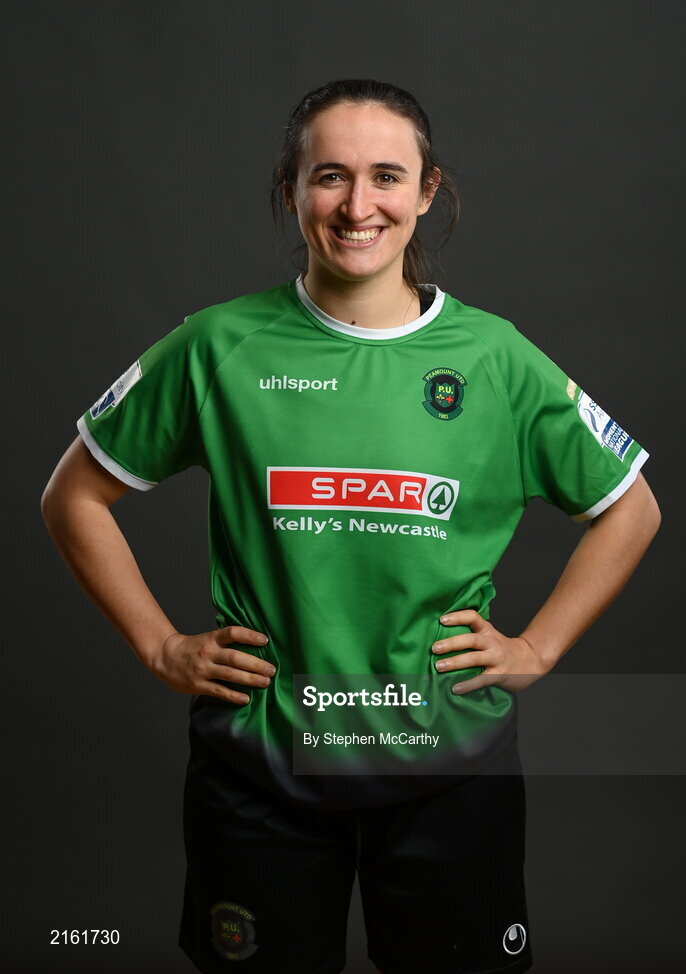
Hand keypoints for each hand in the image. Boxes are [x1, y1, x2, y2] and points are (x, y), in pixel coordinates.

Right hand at [149, 625, 275, 704]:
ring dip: (250, 679)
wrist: (165, 657)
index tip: (265, 641)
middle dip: (256, 664)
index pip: (233, 633)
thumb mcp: (208, 638)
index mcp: (212, 638)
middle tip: (272, 670)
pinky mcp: (198, 685)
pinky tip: (246, 699)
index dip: (250, 636)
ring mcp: (203, 669)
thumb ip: (226, 641)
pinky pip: (219, 691)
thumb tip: (255, 645)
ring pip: (230, 675)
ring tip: (265, 682)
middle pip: (235, 657)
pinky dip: (233, 696)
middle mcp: (208, 653)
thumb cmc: (193, 648)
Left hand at [432, 609, 548, 693]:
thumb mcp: (490, 636)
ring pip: (474, 658)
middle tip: (434, 648)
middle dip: (451, 643)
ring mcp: (497, 658)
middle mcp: (492, 642)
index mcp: (487, 631)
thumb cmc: (502, 649)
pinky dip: (468, 684)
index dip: (458, 617)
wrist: (531, 660)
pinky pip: (482, 679)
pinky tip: (455, 688)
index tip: (442, 620)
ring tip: (439, 666)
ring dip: (455, 662)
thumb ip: (473, 635)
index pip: (473, 617)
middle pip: (471, 639)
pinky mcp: (500, 674)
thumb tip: (441, 638)